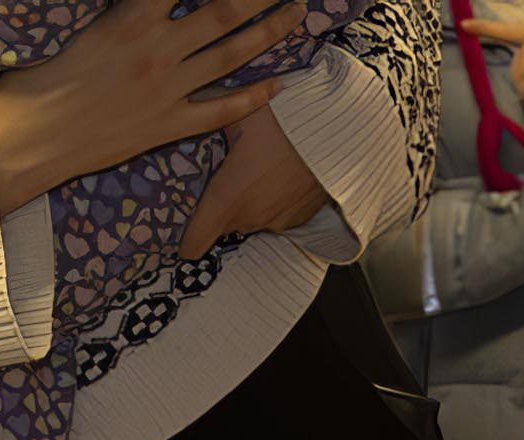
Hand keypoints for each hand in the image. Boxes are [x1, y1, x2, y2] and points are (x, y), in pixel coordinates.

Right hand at [0, 0, 291, 213]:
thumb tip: (149, 2)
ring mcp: (167, 90)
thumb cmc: (40, 78)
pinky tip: (277, 83)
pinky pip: (221, 112)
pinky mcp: (167, 126)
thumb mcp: (82, 24)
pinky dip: (253, 97)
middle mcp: (158, 49)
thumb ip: (125, 10)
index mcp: (132, 17)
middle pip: (226, 8)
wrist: (28, 140)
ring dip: (271, 30)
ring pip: (233, 54)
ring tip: (297, 10)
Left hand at [178, 104, 325, 255]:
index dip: (184, 239)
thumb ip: (212, 118)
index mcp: (225, 199)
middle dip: (218, 206)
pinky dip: (273, 200)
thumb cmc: (285, 122)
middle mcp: (247, 219)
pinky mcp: (299, 219)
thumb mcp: (241, 113)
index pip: (192, 245)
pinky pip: (275, 215)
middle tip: (225, 173)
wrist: (340, 133)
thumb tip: (192, 109)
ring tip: (257, 168)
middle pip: (220, 226)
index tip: (183, 226)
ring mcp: (275, 222)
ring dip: (248, 201)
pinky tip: (280, 173)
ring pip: (248, 219)